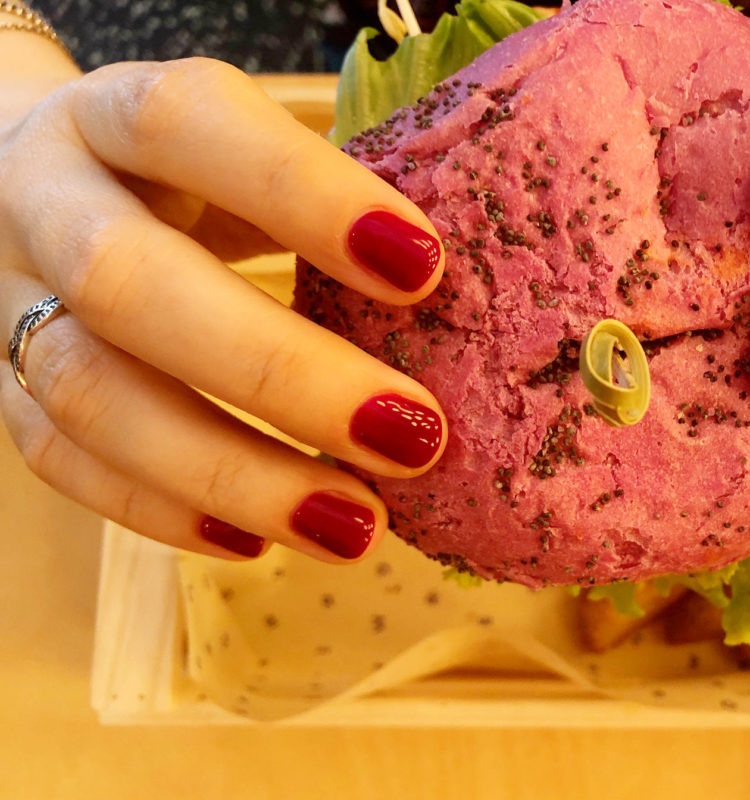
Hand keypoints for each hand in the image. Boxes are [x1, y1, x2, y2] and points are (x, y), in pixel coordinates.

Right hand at [0, 58, 447, 561]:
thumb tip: (476, 300)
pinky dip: (163, 512)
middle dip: (280, 373)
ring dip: (231, 473)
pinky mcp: (1, 386)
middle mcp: (44, 199)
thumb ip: (332, 207)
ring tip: (355, 525)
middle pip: (128, 283)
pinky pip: (59, 460)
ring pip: (88, 394)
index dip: (303, 195)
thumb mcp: (251, 155)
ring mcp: (8, 298)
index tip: (426, 266)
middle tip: (413, 436)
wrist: (45, 182)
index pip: (189, 124)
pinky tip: (258, 542)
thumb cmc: (193, 173)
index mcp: (116, 116)